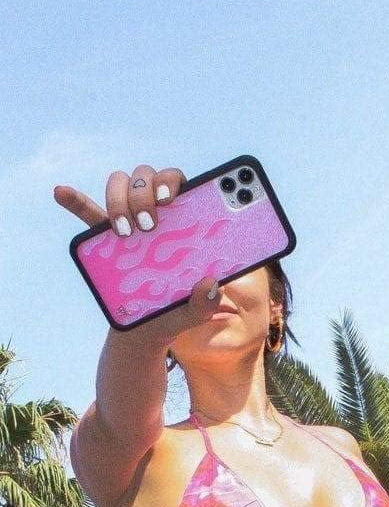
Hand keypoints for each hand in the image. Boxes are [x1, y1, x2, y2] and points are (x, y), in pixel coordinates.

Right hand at [53, 164, 221, 348]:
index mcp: (183, 220)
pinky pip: (87, 212)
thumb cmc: (175, 311)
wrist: (144, 329)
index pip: (178, 183)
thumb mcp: (193, 313)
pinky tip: (61, 192)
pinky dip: (75, 200)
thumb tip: (209, 284)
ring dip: (119, 199)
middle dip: (144, 194)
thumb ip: (206, 304)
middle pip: (147, 178)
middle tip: (148, 226)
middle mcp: (155, 212)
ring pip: (121, 184)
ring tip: (123, 231)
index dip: (171, 181)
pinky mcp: (103, 238)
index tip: (169, 199)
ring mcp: (128, 221)